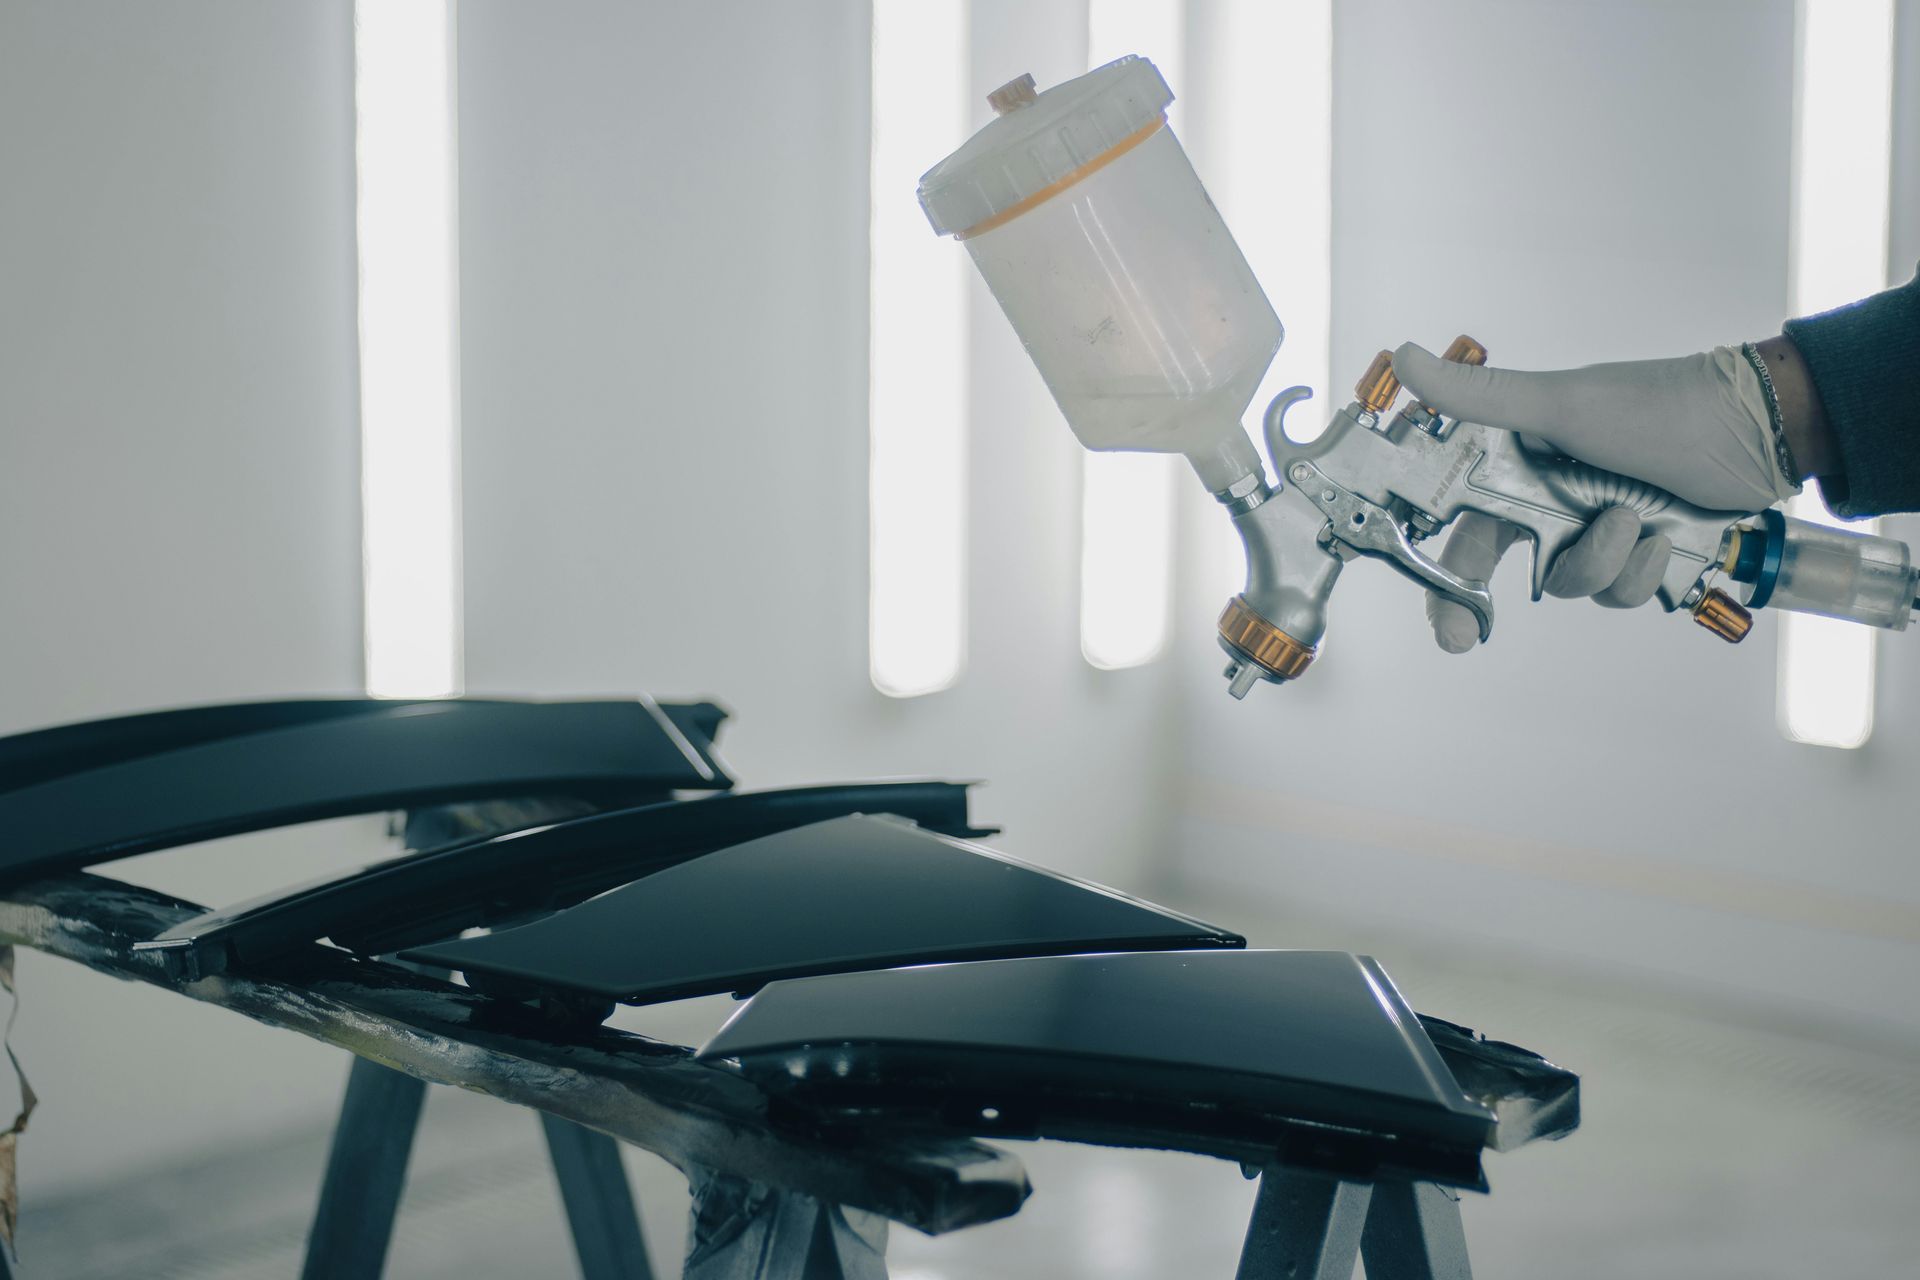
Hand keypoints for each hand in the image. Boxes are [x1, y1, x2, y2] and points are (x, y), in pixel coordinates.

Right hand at [1392, 342, 1804, 652]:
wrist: (1759, 432)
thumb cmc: (1661, 407)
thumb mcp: (1563, 404)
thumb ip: (1483, 396)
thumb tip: (1404, 358)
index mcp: (1522, 462)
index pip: (1459, 517)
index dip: (1435, 564)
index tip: (1421, 602)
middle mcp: (1551, 498)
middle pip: (1498, 564)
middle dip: (1476, 605)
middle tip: (1464, 635)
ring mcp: (1594, 527)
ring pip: (1567, 582)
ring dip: (1599, 562)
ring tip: (1632, 519)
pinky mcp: (1637, 553)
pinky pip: (1618, 590)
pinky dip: (1639, 571)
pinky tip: (1660, 540)